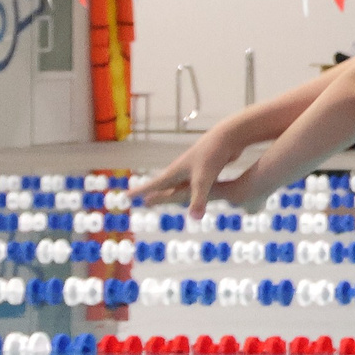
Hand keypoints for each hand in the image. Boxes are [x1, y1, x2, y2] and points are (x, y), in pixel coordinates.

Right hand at [131, 124, 250, 212]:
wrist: (229, 136)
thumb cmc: (214, 156)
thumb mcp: (205, 180)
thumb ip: (199, 199)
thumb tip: (195, 218)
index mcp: (176, 171)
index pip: (154, 184)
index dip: (140, 191)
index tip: (125, 196)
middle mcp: (182, 168)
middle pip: (163, 183)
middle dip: (152, 192)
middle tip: (140, 198)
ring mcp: (193, 167)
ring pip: (177, 181)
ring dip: (168, 188)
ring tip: (161, 193)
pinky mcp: (204, 166)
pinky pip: (191, 180)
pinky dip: (185, 186)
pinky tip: (189, 186)